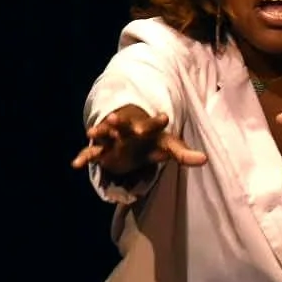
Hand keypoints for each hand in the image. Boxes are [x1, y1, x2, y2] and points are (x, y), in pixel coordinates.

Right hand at [70, 104, 206, 174]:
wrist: (129, 136)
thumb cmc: (150, 142)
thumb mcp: (167, 147)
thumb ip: (183, 154)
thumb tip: (205, 159)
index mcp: (145, 129)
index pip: (153, 124)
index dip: (157, 121)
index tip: (163, 117)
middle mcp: (127, 131)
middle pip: (123, 126)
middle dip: (118, 122)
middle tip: (114, 119)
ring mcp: (112, 139)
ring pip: (104, 134)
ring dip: (98, 132)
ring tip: (90, 133)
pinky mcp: (102, 149)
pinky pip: (92, 153)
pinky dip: (84, 158)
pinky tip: (75, 164)